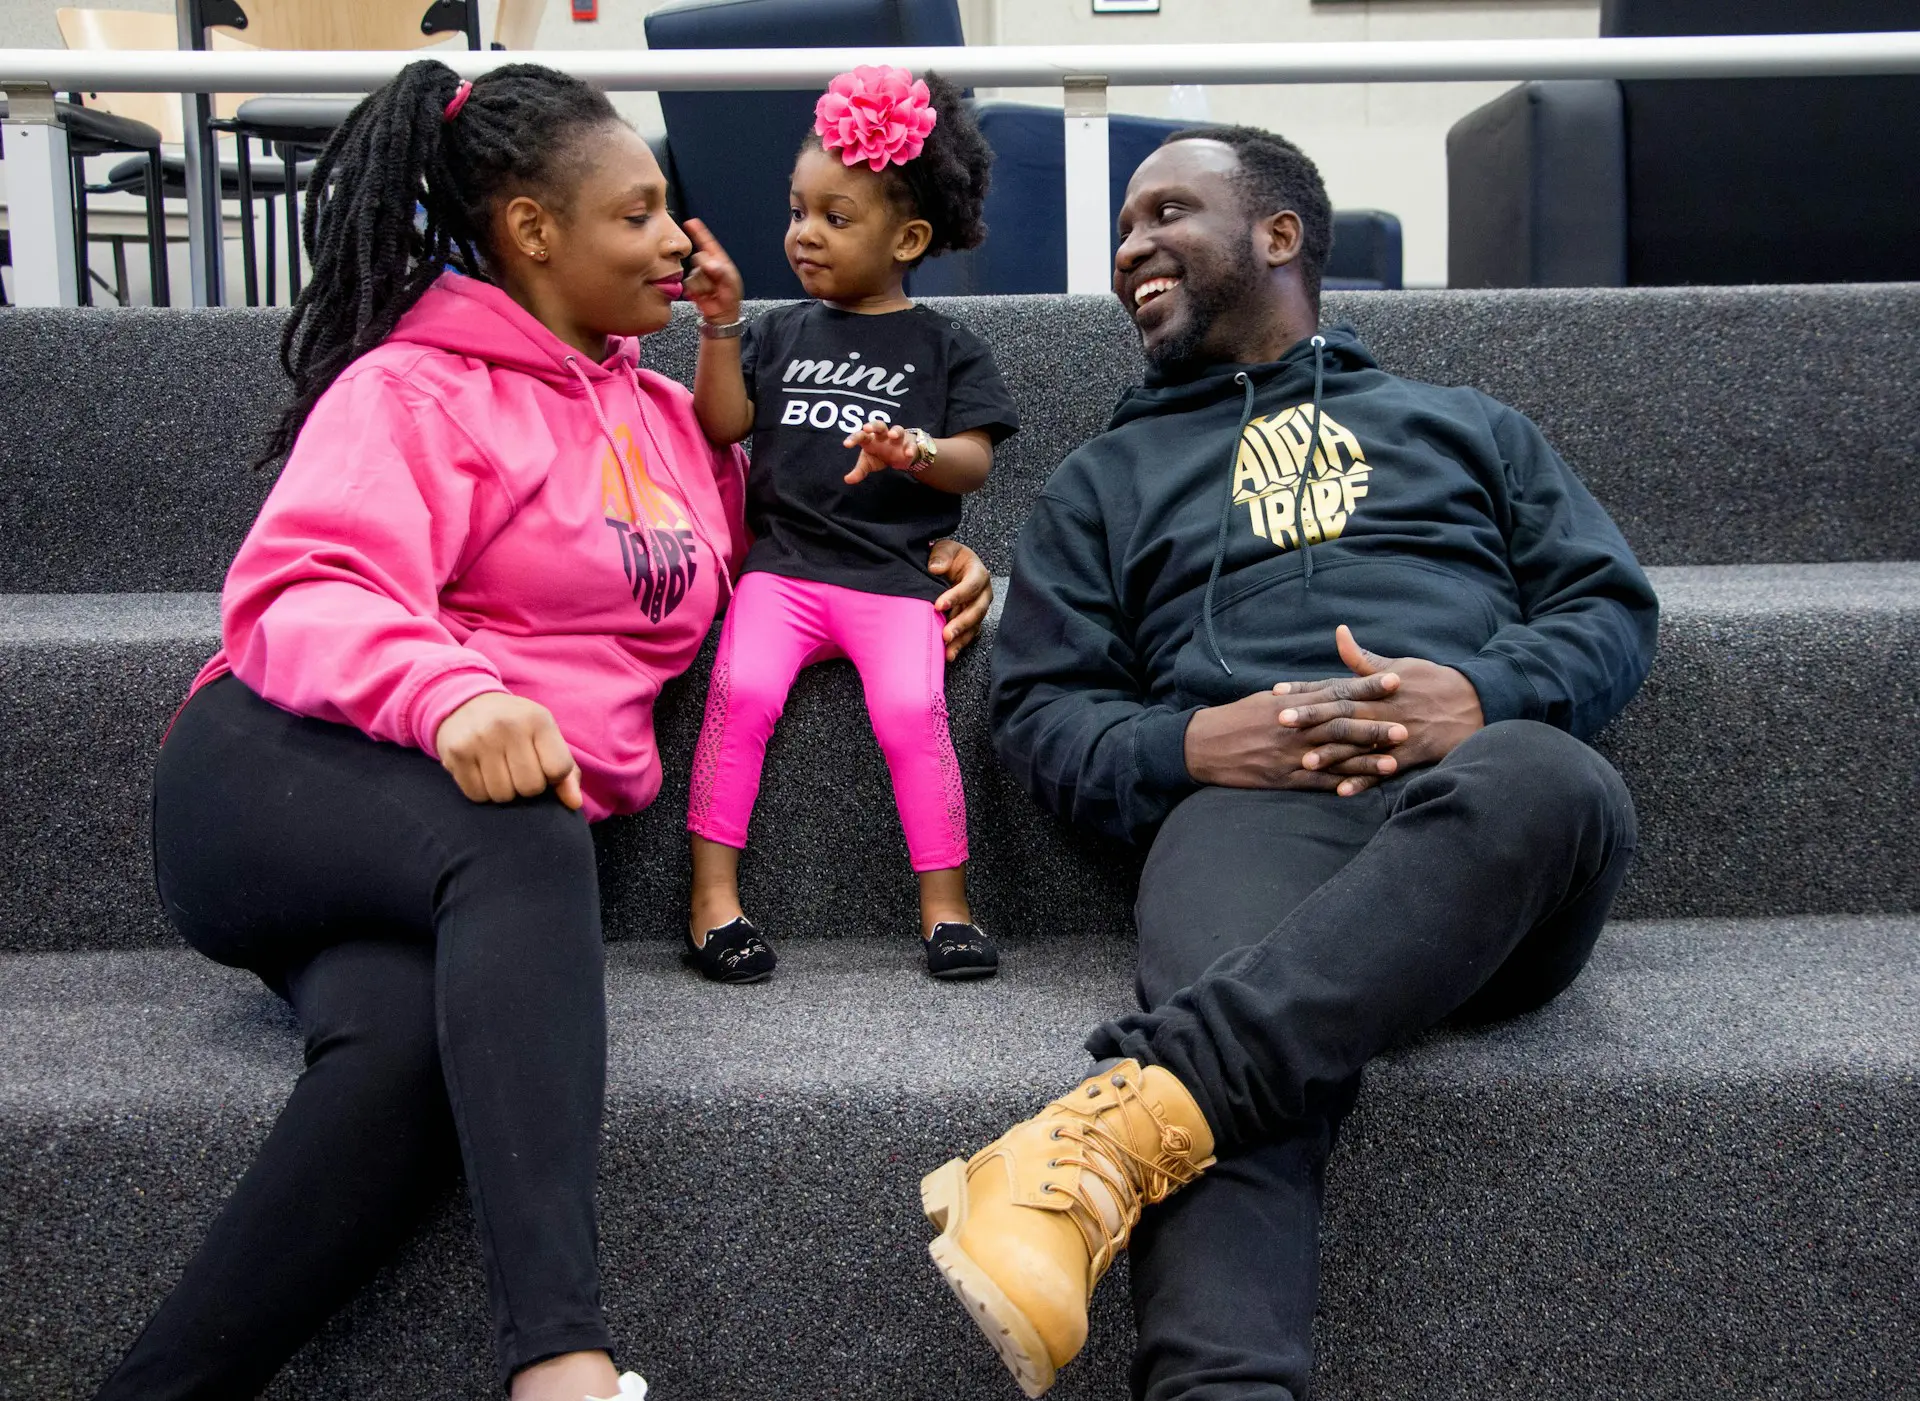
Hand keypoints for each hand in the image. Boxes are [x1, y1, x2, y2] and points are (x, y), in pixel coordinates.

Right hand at [434, 693, 583, 810]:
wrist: (465, 702)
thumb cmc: (515, 726)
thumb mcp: (544, 736)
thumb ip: (566, 771)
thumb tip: (574, 803)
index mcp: (538, 720)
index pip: (559, 769)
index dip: (553, 776)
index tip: (542, 766)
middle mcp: (508, 726)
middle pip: (530, 787)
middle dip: (527, 787)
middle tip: (517, 770)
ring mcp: (480, 739)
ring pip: (503, 795)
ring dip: (504, 791)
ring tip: (499, 770)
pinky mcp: (456, 753)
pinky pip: (477, 795)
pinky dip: (482, 792)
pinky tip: (481, 772)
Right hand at [682, 217, 743, 325]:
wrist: (720, 316)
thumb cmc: (729, 299)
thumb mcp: (731, 285)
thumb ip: (721, 273)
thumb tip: (708, 263)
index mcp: (720, 261)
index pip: (709, 243)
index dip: (700, 232)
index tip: (691, 222)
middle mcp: (708, 265)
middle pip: (699, 258)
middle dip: (706, 271)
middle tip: (715, 284)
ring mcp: (699, 274)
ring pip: (694, 273)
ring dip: (703, 285)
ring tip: (711, 292)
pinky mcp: (692, 284)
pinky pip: (689, 283)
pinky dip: (696, 291)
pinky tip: (703, 296)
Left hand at [843, 422, 920, 483]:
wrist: (900, 455)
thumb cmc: (880, 455)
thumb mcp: (868, 464)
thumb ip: (859, 471)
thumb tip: (847, 480)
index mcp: (870, 439)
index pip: (861, 436)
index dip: (853, 439)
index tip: (846, 444)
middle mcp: (883, 436)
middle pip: (879, 425)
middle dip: (873, 425)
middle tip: (866, 428)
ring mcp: (898, 439)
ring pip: (897, 430)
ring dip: (895, 431)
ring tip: (892, 435)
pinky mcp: (910, 445)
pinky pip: (911, 445)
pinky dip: (910, 449)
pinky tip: (908, 454)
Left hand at [927, 539, 991, 661]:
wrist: (948, 566)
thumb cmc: (948, 557)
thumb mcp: (944, 549)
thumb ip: (941, 556)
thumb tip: (935, 568)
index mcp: (978, 574)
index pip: (971, 585)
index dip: (957, 596)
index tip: (939, 605)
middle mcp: (983, 594)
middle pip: (976, 610)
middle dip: (961, 624)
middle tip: (945, 634)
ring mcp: (978, 609)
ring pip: (974, 626)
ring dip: (961, 639)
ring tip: (947, 651)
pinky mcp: (972, 622)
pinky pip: (968, 635)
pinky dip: (959, 645)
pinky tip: (948, 655)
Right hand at [1184, 673, 1405, 789]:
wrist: (1203, 745)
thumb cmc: (1236, 719)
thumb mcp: (1266, 699)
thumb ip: (1299, 695)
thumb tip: (1327, 688)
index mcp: (1292, 703)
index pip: (1336, 692)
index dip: (1366, 687)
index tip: (1394, 680)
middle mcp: (1295, 728)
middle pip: (1342, 725)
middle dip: (1375, 726)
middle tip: (1405, 726)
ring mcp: (1289, 755)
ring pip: (1335, 756)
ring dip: (1365, 759)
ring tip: (1394, 762)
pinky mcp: (1282, 778)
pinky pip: (1316, 783)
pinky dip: (1338, 785)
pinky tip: (1360, 787)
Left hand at [1274, 625, 1484, 795]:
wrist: (1473, 702)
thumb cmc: (1431, 681)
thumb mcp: (1397, 665)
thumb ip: (1363, 658)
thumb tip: (1340, 633)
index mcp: (1374, 688)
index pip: (1333, 687)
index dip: (1304, 690)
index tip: (1277, 691)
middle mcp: (1381, 710)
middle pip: (1340, 714)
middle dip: (1310, 719)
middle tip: (1280, 722)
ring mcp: (1394, 734)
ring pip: (1358, 746)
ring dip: (1332, 755)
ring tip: (1305, 762)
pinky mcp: (1408, 755)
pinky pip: (1382, 770)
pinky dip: (1363, 780)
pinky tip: (1341, 791)